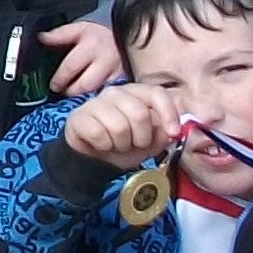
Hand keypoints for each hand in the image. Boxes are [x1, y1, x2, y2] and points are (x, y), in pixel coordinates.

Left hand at [41, 16, 121, 96]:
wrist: (127, 42)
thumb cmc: (101, 38)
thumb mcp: (80, 29)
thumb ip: (60, 34)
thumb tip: (42, 38)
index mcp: (93, 45)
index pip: (71, 66)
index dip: (59, 79)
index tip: (54, 85)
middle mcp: (107, 60)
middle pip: (84, 85)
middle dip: (71, 92)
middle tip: (64, 92)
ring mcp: (118, 74)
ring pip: (97, 94)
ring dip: (84, 99)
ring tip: (77, 97)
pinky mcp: (126, 85)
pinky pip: (108, 98)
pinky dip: (98, 101)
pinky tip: (92, 102)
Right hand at [55, 81, 176, 170]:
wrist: (94, 159)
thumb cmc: (124, 145)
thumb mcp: (150, 143)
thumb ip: (163, 134)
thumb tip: (172, 131)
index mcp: (135, 93)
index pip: (156, 93)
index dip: (168, 113)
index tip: (173, 133)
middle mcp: (115, 93)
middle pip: (140, 113)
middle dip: (142, 138)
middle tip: (135, 144)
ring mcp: (95, 103)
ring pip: (120, 126)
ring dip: (122, 145)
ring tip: (117, 145)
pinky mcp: (79, 117)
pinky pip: (99, 135)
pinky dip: (105, 146)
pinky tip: (102, 145)